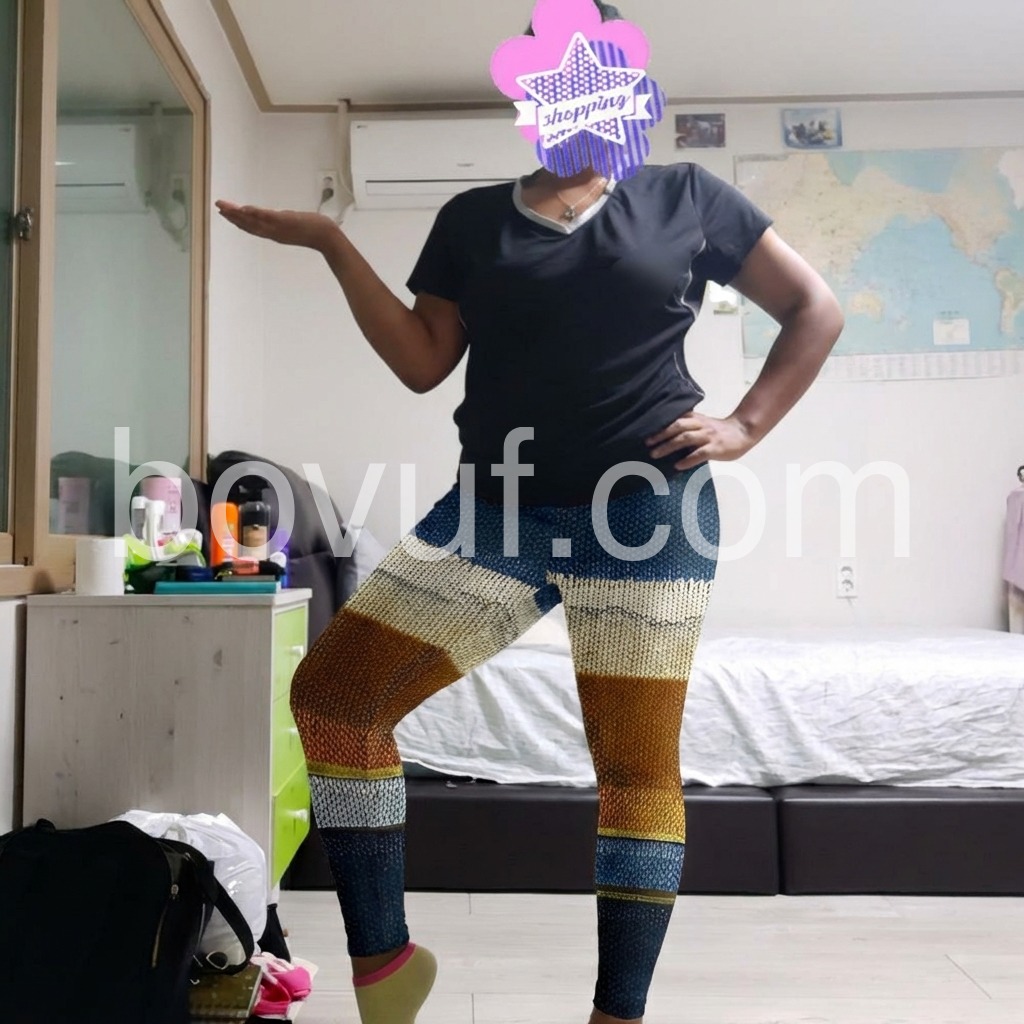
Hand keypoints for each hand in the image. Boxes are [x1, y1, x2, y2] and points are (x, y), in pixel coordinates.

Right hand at [215, 200, 338, 250]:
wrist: (327, 237)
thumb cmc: (315, 232)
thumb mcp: (296, 225)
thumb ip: (286, 222)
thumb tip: (281, 216)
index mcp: (275, 233)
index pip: (253, 227)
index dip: (238, 221)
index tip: (226, 214)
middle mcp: (274, 232)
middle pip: (249, 224)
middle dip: (232, 217)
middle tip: (218, 208)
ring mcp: (278, 228)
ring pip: (253, 221)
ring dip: (237, 214)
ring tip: (223, 207)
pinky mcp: (285, 222)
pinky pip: (267, 217)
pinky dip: (254, 213)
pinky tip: (243, 208)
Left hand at [646, 412, 755, 470]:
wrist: (744, 431)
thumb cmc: (720, 431)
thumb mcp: (703, 424)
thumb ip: (688, 428)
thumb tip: (668, 438)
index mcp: (696, 419)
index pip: (676, 419)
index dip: (661, 425)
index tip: (646, 432)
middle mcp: (701, 425)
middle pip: (677, 427)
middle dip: (661, 434)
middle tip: (647, 443)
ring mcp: (708, 436)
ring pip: (685, 438)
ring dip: (668, 446)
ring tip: (655, 454)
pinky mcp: (716, 448)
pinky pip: (700, 454)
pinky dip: (688, 460)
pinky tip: (678, 465)